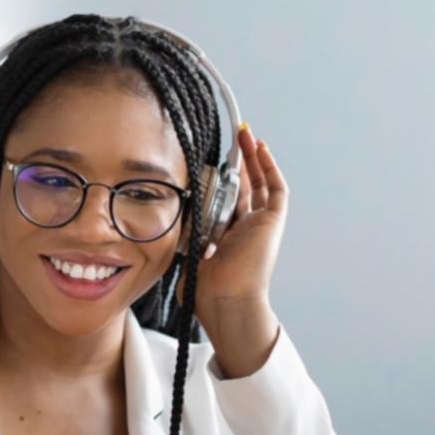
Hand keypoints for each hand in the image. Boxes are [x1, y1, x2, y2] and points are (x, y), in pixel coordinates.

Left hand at [190, 122, 284, 377]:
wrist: (226, 302)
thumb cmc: (205, 291)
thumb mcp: (185, 256)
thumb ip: (178, 239)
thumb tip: (158, 227)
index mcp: (226, 237)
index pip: (224, 201)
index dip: (219, 180)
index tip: (209, 160)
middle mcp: (245, 229)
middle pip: (243, 187)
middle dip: (237, 161)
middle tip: (230, 137)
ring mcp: (260, 225)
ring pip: (260, 182)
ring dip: (252, 157)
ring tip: (243, 132)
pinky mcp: (272, 222)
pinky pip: (276, 189)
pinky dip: (269, 167)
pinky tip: (259, 147)